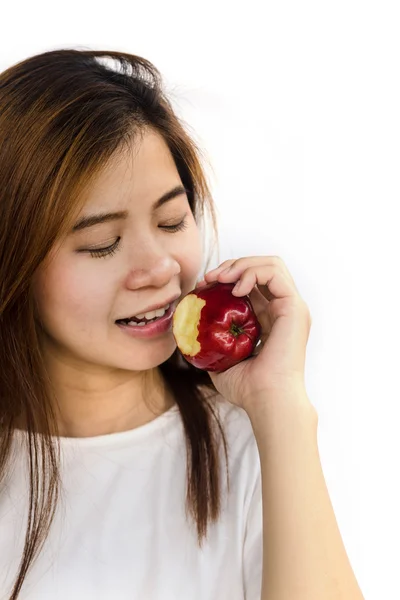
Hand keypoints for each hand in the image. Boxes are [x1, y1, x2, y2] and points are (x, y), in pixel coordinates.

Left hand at [198, 256, 312, 413]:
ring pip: (270, 264)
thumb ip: (213, 346)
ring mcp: (291, 307)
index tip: (203, 286)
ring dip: (240, 265)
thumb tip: (191, 338)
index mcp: (270, 318)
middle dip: (231, 266)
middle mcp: (283, 309)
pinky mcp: (294, 307)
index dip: (227, 277)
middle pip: (261, 268)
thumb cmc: (248, 389)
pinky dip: (251, 272)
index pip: (252, 283)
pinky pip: (274, 272)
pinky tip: (235, 289)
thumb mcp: (222, 362)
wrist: (266, 400)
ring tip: (220, 278)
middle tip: (208, 278)